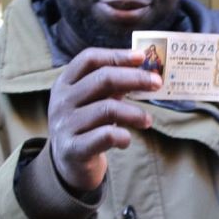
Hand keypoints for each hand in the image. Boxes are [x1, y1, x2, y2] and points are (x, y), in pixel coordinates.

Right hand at [47, 48, 159, 191]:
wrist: (68, 163)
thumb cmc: (87, 125)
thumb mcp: (93, 101)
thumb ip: (111, 86)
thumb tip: (145, 70)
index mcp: (65, 83)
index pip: (89, 59)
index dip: (116, 55)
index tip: (142, 57)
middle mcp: (61, 101)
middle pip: (102, 79)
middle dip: (135, 78)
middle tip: (157, 83)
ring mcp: (65, 124)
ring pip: (107, 109)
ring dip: (135, 113)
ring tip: (148, 120)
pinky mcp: (73, 148)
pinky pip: (105, 136)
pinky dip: (123, 136)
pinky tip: (126, 140)